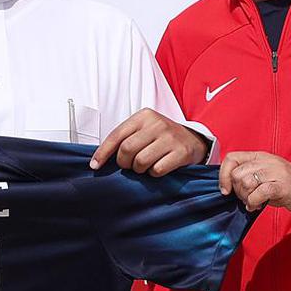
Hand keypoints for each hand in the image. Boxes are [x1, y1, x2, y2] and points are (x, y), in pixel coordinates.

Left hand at [90, 108, 208, 174]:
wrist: (194, 140)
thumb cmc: (162, 138)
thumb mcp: (144, 130)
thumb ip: (126, 139)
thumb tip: (100, 159)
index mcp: (144, 116)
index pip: (116, 135)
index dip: (103, 153)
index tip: (95, 166)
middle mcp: (157, 124)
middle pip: (127, 150)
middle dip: (125, 163)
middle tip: (131, 165)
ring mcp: (170, 137)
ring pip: (141, 162)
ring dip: (140, 170)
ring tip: (146, 166)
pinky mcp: (182, 152)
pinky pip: (157, 170)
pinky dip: (154, 174)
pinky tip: (159, 167)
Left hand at [219, 151, 290, 217]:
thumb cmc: (286, 187)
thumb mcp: (265, 176)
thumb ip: (248, 175)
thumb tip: (227, 184)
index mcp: (260, 156)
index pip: (232, 158)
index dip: (223, 175)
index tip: (226, 190)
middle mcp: (267, 161)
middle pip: (237, 173)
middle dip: (237, 190)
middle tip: (246, 198)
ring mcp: (276, 172)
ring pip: (246, 182)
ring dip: (245, 198)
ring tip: (252, 202)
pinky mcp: (282, 186)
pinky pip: (259, 193)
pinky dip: (253, 202)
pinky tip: (256, 206)